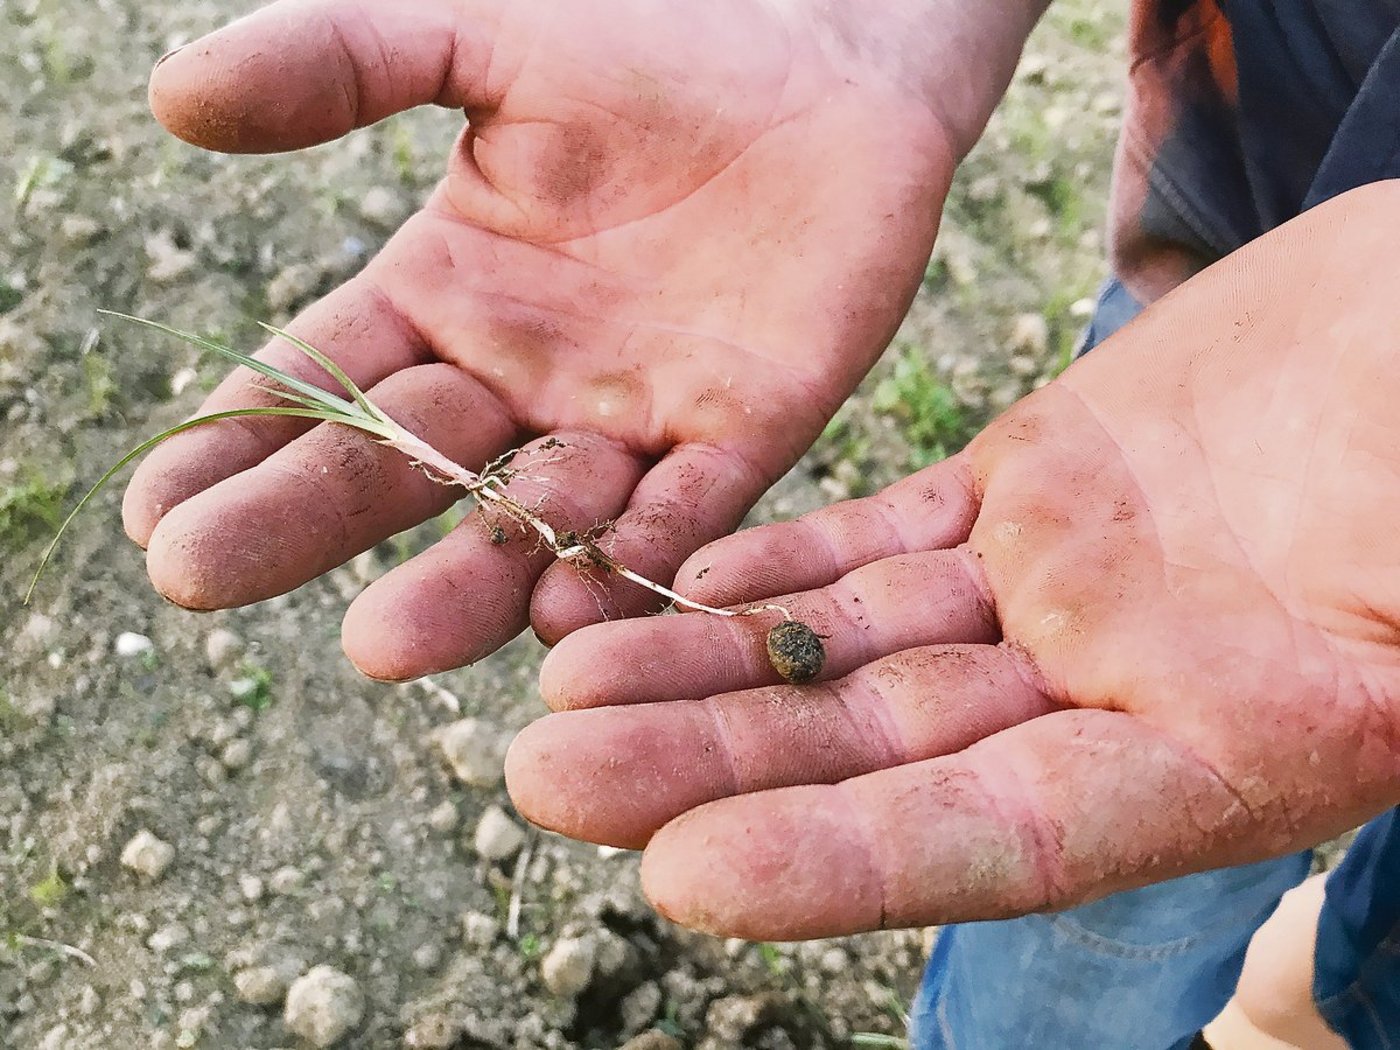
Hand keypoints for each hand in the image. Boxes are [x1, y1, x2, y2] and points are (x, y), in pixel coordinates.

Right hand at [122, 0, 1039, 678]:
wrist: (825, 53)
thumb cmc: (655, 37)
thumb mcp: (483, 38)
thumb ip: (342, 63)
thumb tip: (174, 100)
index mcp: (447, 296)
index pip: (320, 382)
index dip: (238, 441)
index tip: (153, 511)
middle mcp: (527, 379)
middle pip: (402, 468)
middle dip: (305, 522)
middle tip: (202, 578)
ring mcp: (633, 417)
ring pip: (539, 520)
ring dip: (470, 581)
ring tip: (388, 640)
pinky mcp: (744, 433)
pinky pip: (687, 512)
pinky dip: (639, 561)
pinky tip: (579, 608)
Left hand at [507, 183, 1399, 939]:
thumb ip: (1354, 667)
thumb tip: (1303, 724)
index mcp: (1232, 753)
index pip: (999, 839)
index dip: (840, 866)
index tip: (684, 876)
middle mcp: (1121, 685)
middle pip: (880, 746)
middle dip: (712, 762)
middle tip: (547, 775)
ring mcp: (1070, 580)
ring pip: (856, 637)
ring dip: (708, 659)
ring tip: (566, 676)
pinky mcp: (1042, 481)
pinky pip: (892, 531)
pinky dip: (791, 553)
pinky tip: (685, 570)